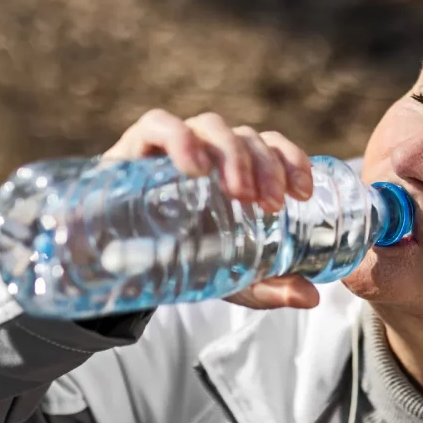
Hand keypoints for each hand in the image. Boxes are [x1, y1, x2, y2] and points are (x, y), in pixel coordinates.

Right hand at [103, 109, 320, 309]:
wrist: (112, 267)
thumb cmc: (180, 261)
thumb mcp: (231, 279)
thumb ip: (269, 287)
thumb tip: (310, 297)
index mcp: (236, 170)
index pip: (271, 146)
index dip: (291, 159)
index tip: (304, 192)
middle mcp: (208, 150)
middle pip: (245, 136)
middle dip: (266, 165)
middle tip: (273, 203)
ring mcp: (172, 146)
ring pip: (210, 125)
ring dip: (232, 153)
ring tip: (240, 193)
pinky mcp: (134, 148)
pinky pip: (159, 125)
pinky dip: (180, 139)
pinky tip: (194, 166)